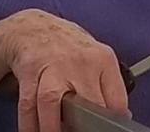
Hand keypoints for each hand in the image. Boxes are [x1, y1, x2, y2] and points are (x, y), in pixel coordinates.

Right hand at [0, 9, 129, 131]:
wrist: (33, 27)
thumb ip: (106, 85)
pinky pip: (29, 104)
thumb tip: (120, 116)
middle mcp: (81, 62)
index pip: (117, 101)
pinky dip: (30, 124)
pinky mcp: (31, 70)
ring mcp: (55, 66)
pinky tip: (34, 131)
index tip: (105, 130)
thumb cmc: (68, 48)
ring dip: (53, 127)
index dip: (113, 122)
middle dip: (86, 126)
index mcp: (103, 60)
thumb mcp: (95, 58)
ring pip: (53, 103)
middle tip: (82, 130)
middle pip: (89, 103)